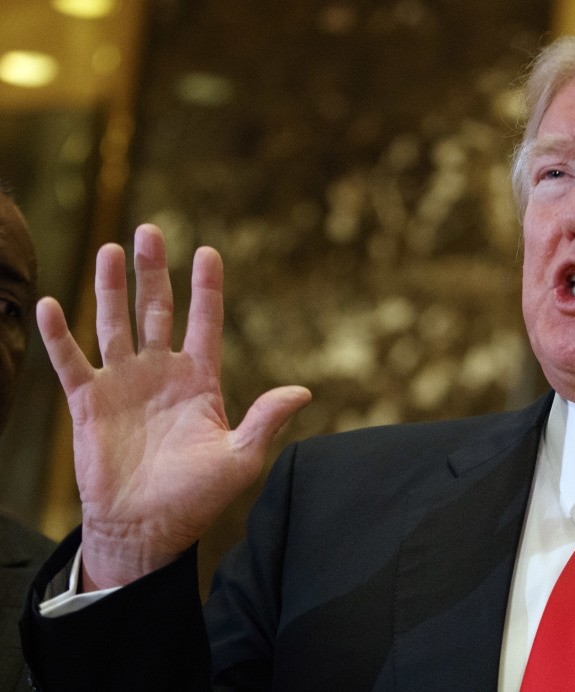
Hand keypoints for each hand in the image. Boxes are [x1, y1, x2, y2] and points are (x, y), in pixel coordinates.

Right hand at [37, 224, 310, 589]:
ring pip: (115, 324)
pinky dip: (60, 336)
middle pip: (157, 310)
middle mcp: (161, 373)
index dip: (206, 289)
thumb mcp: (241, 458)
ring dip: (111, 288)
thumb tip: (303, 391)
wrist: (147, 529)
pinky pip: (71, 362)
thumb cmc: (197, 498)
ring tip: (110, 249)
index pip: (205, 323)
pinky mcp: (89, 403)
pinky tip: (52, 304)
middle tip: (150, 231)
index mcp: (200, 381)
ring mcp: (124, 384)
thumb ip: (266, 420)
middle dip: (154, 272)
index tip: (208, 252)